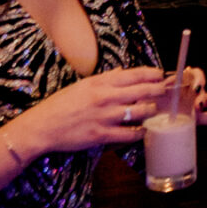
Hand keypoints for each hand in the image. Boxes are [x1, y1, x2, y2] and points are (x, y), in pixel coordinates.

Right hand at [16, 65, 174, 157]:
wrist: (42, 126)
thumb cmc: (59, 105)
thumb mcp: (81, 86)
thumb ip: (103, 79)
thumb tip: (120, 72)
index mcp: (99, 83)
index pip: (132, 75)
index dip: (150, 74)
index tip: (159, 74)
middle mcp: (105, 98)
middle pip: (141, 91)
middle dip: (157, 90)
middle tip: (164, 91)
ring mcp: (104, 117)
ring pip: (139, 111)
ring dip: (150, 111)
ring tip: (153, 110)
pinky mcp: (101, 135)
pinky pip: (128, 134)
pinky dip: (139, 132)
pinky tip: (143, 131)